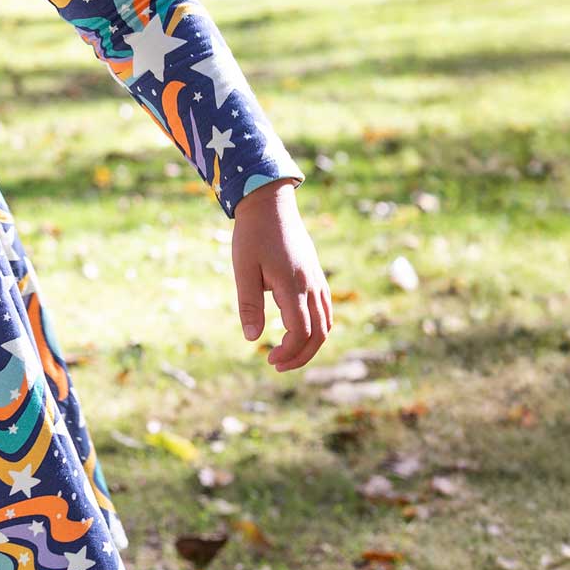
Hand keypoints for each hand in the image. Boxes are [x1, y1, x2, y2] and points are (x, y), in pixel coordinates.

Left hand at [231, 179, 331, 371]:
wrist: (270, 204)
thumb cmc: (252, 236)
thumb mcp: (243, 270)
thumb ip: (249, 305)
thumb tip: (252, 338)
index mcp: (292, 285)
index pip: (300, 331)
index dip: (289, 352)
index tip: (269, 360)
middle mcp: (311, 285)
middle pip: (319, 333)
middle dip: (301, 356)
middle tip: (277, 365)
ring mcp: (317, 280)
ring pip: (326, 323)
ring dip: (310, 344)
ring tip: (287, 354)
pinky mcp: (316, 276)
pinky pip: (325, 310)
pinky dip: (316, 328)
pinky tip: (296, 332)